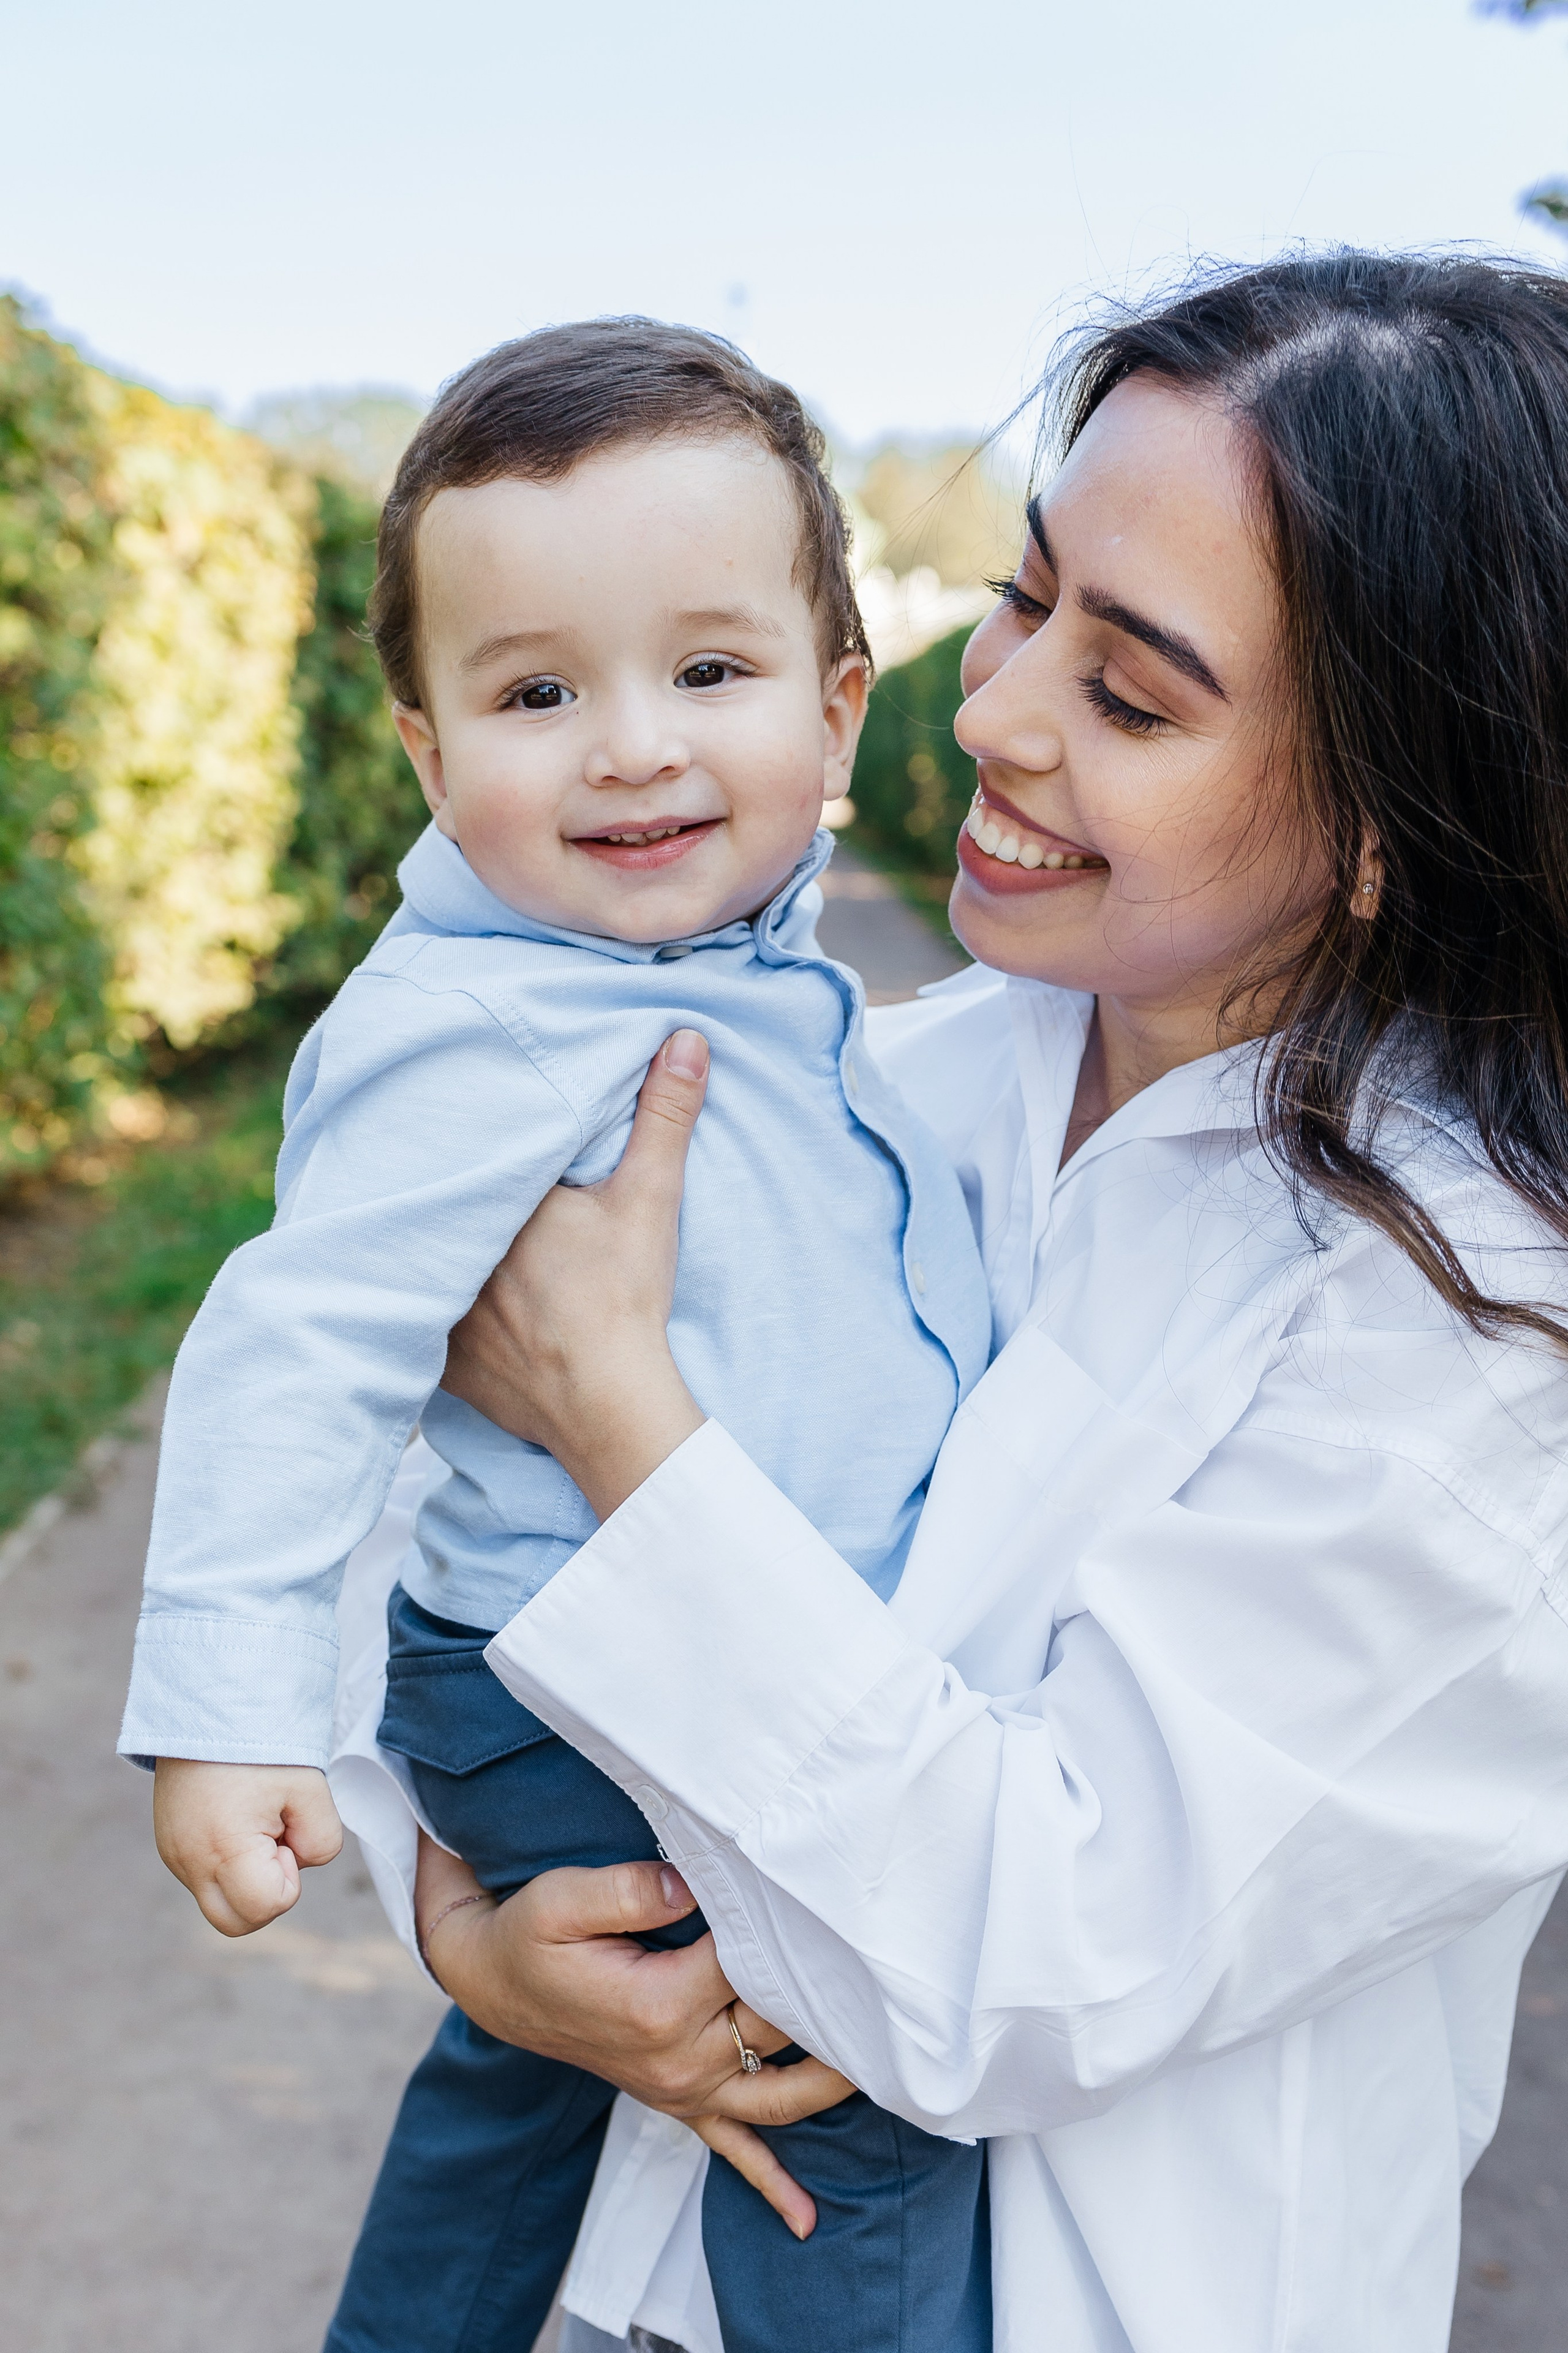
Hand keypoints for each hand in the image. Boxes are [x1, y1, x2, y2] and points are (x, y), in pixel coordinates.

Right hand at [153, 1758, 342, 1934]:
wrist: (210, 1703)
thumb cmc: (262, 1745)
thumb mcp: (310, 1789)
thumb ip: (322, 1841)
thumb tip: (298, 1862)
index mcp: (223, 1850)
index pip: (266, 1908)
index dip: (289, 1878)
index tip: (284, 1831)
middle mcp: (190, 1863)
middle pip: (237, 1923)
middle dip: (266, 1894)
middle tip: (274, 1839)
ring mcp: (174, 1856)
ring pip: (220, 1901)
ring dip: (247, 1877)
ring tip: (253, 1822)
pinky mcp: (170, 1845)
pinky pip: (205, 1876)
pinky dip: (228, 1862)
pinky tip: (236, 1817)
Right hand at [416, 1834, 852, 2237]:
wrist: (496, 1984)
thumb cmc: (531, 1934)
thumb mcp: (564, 1899)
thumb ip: (631, 1890)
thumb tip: (691, 1882)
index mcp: (659, 2005)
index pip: (750, 1963)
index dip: (785, 1926)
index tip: (818, 1893)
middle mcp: (678, 2057)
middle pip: (778, 2026)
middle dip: (828, 1996)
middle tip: (883, 1961)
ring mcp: (680, 2087)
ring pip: (778, 2098)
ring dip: (834, 2081)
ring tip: (890, 2062)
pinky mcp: (677, 2101)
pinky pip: (731, 2152)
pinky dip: (771, 2185)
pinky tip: (805, 2220)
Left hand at [442, 1030, 709, 1522]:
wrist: (608, 1401)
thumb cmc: (624, 1296)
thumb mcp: (648, 1196)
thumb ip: (662, 1116)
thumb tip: (685, 1039)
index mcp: (499, 1204)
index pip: (475, 1161)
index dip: (478, 1150)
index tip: (476, 1135)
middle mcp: (458, 1253)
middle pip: (447, 1215)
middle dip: (449, 1201)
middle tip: (452, 1188)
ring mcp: (443, 1312)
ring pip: (428, 1272)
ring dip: (433, 1261)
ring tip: (431, 1246)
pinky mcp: (445, 1365)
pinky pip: (426, 1335)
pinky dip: (434, 1325)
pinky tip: (435, 1315)